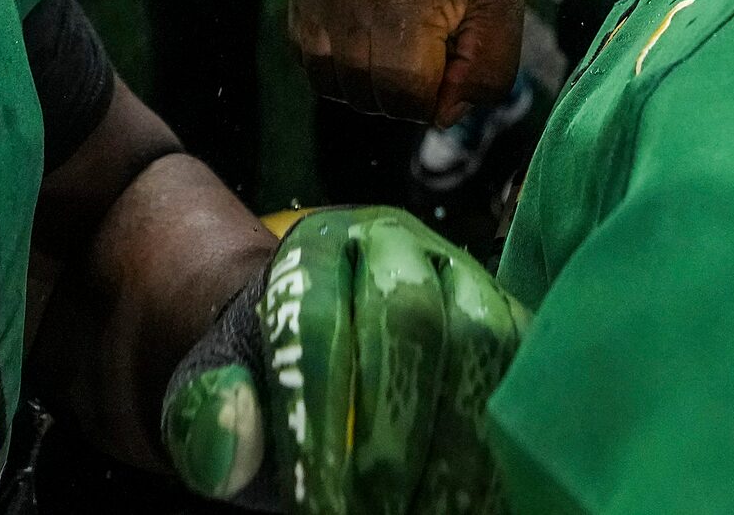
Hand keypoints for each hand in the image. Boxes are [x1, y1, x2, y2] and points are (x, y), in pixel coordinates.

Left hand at [163, 208, 526, 512]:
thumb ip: (209, 417)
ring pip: (480, 344)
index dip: (315, 414)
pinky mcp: (512, 319)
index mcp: (314, 247)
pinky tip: (473, 504)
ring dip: (458, 446)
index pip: (313, 317)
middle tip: (371, 513)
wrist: (323, 356)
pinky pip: (525, 374)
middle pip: (408, 316)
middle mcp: (396, 246)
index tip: (313, 502)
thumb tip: (226, 454)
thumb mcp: (217, 394)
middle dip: (393, 428)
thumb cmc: (266, 379)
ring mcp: (463, 276)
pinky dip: (504, 450)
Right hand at [290, 0, 523, 124]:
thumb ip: (485, 75)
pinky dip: (334, 59)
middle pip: (364, 92)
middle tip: (425, 59)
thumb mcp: (502, 9)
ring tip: (395, 49)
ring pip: (328, 78)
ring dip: (363, 82)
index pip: (404, 95)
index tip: (449, 72)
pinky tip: (366, 35)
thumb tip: (440, 115)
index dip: (432, 101)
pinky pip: (305, 50)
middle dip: (398, 94)